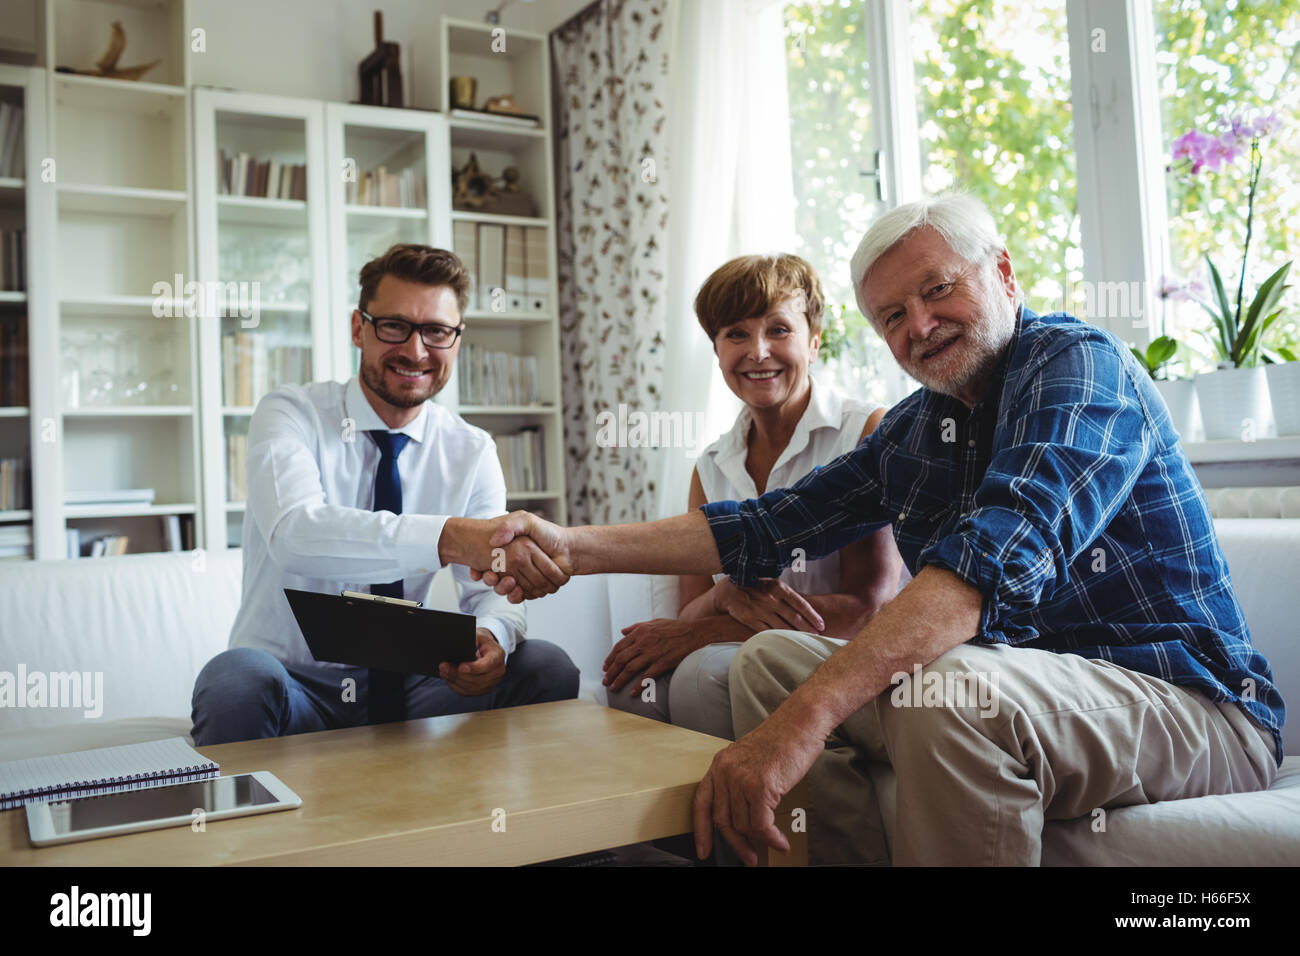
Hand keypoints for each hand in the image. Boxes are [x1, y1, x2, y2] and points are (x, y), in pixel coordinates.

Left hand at [438, 628, 506, 695]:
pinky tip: (448, 678)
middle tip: (443, 667)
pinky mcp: (484, 689)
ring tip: (443, 672)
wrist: (485, 648)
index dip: (474, 668)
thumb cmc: (480, 640)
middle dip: (458, 674)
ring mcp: (492, 682)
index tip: (460, 666)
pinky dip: (456, 686)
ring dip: (455, 680)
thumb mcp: (476, 635)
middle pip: (478, 679)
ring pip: (472, 687)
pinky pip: (468, 692)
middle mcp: (498, 670)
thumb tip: (455, 646)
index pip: (487, 664)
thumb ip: (469, 641)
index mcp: (498, 655)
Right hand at [457, 511, 572, 601]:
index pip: (488, 562)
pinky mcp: (529, 588)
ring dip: (502, 588)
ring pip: (504, 588)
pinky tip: (517, 589)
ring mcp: (521, 577)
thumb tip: (494, 541)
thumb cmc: (549, 533)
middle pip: (493, 577)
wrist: (568, 549)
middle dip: (491, 579)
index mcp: (508, 550)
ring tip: (507, 581)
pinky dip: (516, 596)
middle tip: (491, 576)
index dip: (482, 567)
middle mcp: (512, 564)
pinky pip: (517, 596)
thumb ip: (510, 526)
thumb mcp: (527, 520)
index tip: (483, 567)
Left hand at [602, 618, 707, 694]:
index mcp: (640, 632)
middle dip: (611, 672)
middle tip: (606, 682)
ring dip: (620, 680)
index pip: (619, 647)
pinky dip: (638, 685)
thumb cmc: (675, 628)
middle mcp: (644, 642)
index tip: (606, 668)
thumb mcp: (654, 622)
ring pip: (630, 668)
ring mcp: (653, 653)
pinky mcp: (663, 663)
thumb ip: (636, 627)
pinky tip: (632, 693)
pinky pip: (647, 676)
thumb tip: (622, 632)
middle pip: (621, 659)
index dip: (610, 659)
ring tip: (613, 688)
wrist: (695, 633)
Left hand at [692, 713, 823, 864]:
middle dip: (736, 844)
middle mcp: (725, 772)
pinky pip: (761, 826)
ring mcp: (741, 779)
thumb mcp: (750, 759)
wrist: (800, 724)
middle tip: (749, 857)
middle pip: (722, 821)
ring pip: (744, 825)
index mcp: (720, 764)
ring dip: (760, 840)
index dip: (701, 831)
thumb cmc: (782, 740)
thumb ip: (740, 784)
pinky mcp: (760, 787)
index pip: (701, 803)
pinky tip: (781, 842)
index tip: (704, 850)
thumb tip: (744, 819)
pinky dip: (772, 839)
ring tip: (774, 842)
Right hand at [712, 578, 824, 633]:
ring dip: (797, 636)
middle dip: (809, 629)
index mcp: (778, 587)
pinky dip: (780, 639)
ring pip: (783, 628)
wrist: (729, 591)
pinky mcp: (751, 621)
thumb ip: (787, 594)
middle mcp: (771, 599)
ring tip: (806, 641)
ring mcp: (761, 611)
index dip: (813, 616)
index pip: (801, 604)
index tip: (821, 625)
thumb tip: (805, 608)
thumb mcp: (772, 583)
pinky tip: (787, 643)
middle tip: (818, 636)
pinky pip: (769, 632)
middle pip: (795, 618)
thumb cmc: (755, 586)